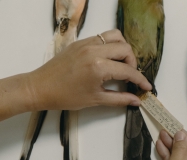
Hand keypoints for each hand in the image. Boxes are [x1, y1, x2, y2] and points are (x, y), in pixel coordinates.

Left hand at [28, 29, 151, 110]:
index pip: (128, 70)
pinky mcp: (80, 41)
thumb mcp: (95, 100)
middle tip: (129, 76)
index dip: (140, 80)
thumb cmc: (65, 97)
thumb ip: (119, 99)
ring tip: (120, 63)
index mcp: (99, 67)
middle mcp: (95, 50)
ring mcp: (87, 43)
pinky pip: (102, 37)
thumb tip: (137, 100)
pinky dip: (110, 45)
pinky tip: (107, 58)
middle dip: (132, 62)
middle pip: (125, 48)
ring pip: (115, 36)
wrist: (39, 87)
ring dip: (123, 49)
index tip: (146, 86)